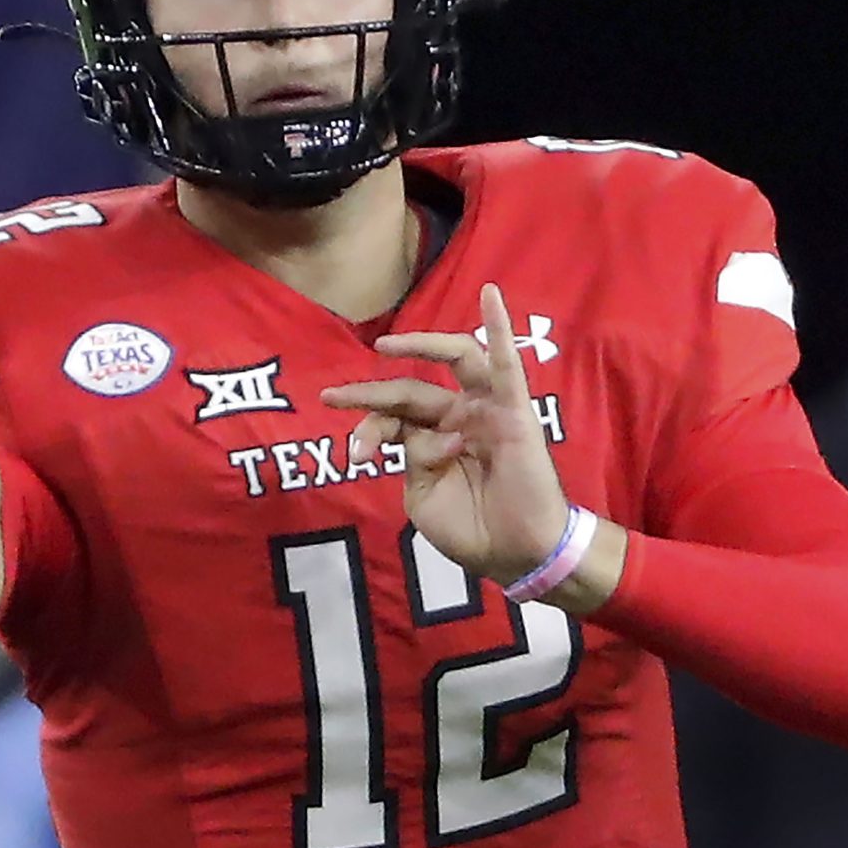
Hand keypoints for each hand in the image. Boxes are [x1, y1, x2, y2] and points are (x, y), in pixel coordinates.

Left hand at [323, 283, 569, 585]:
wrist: (515, 553)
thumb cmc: (471, 530)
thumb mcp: (423, 498)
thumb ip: (413, 459)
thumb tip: (418, 433)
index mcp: (434, 439)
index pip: (394, 417)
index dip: (369, 429)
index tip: (354, 455)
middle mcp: (459, 416)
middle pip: (411, 391)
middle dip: (372, 396)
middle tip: (332, 397)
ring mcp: (487, 409)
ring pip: (456, 360)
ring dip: (421, 344)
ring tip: (385, 344)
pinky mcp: (515, 410)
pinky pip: (507, 364)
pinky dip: (500, 326)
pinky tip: (489, 295)